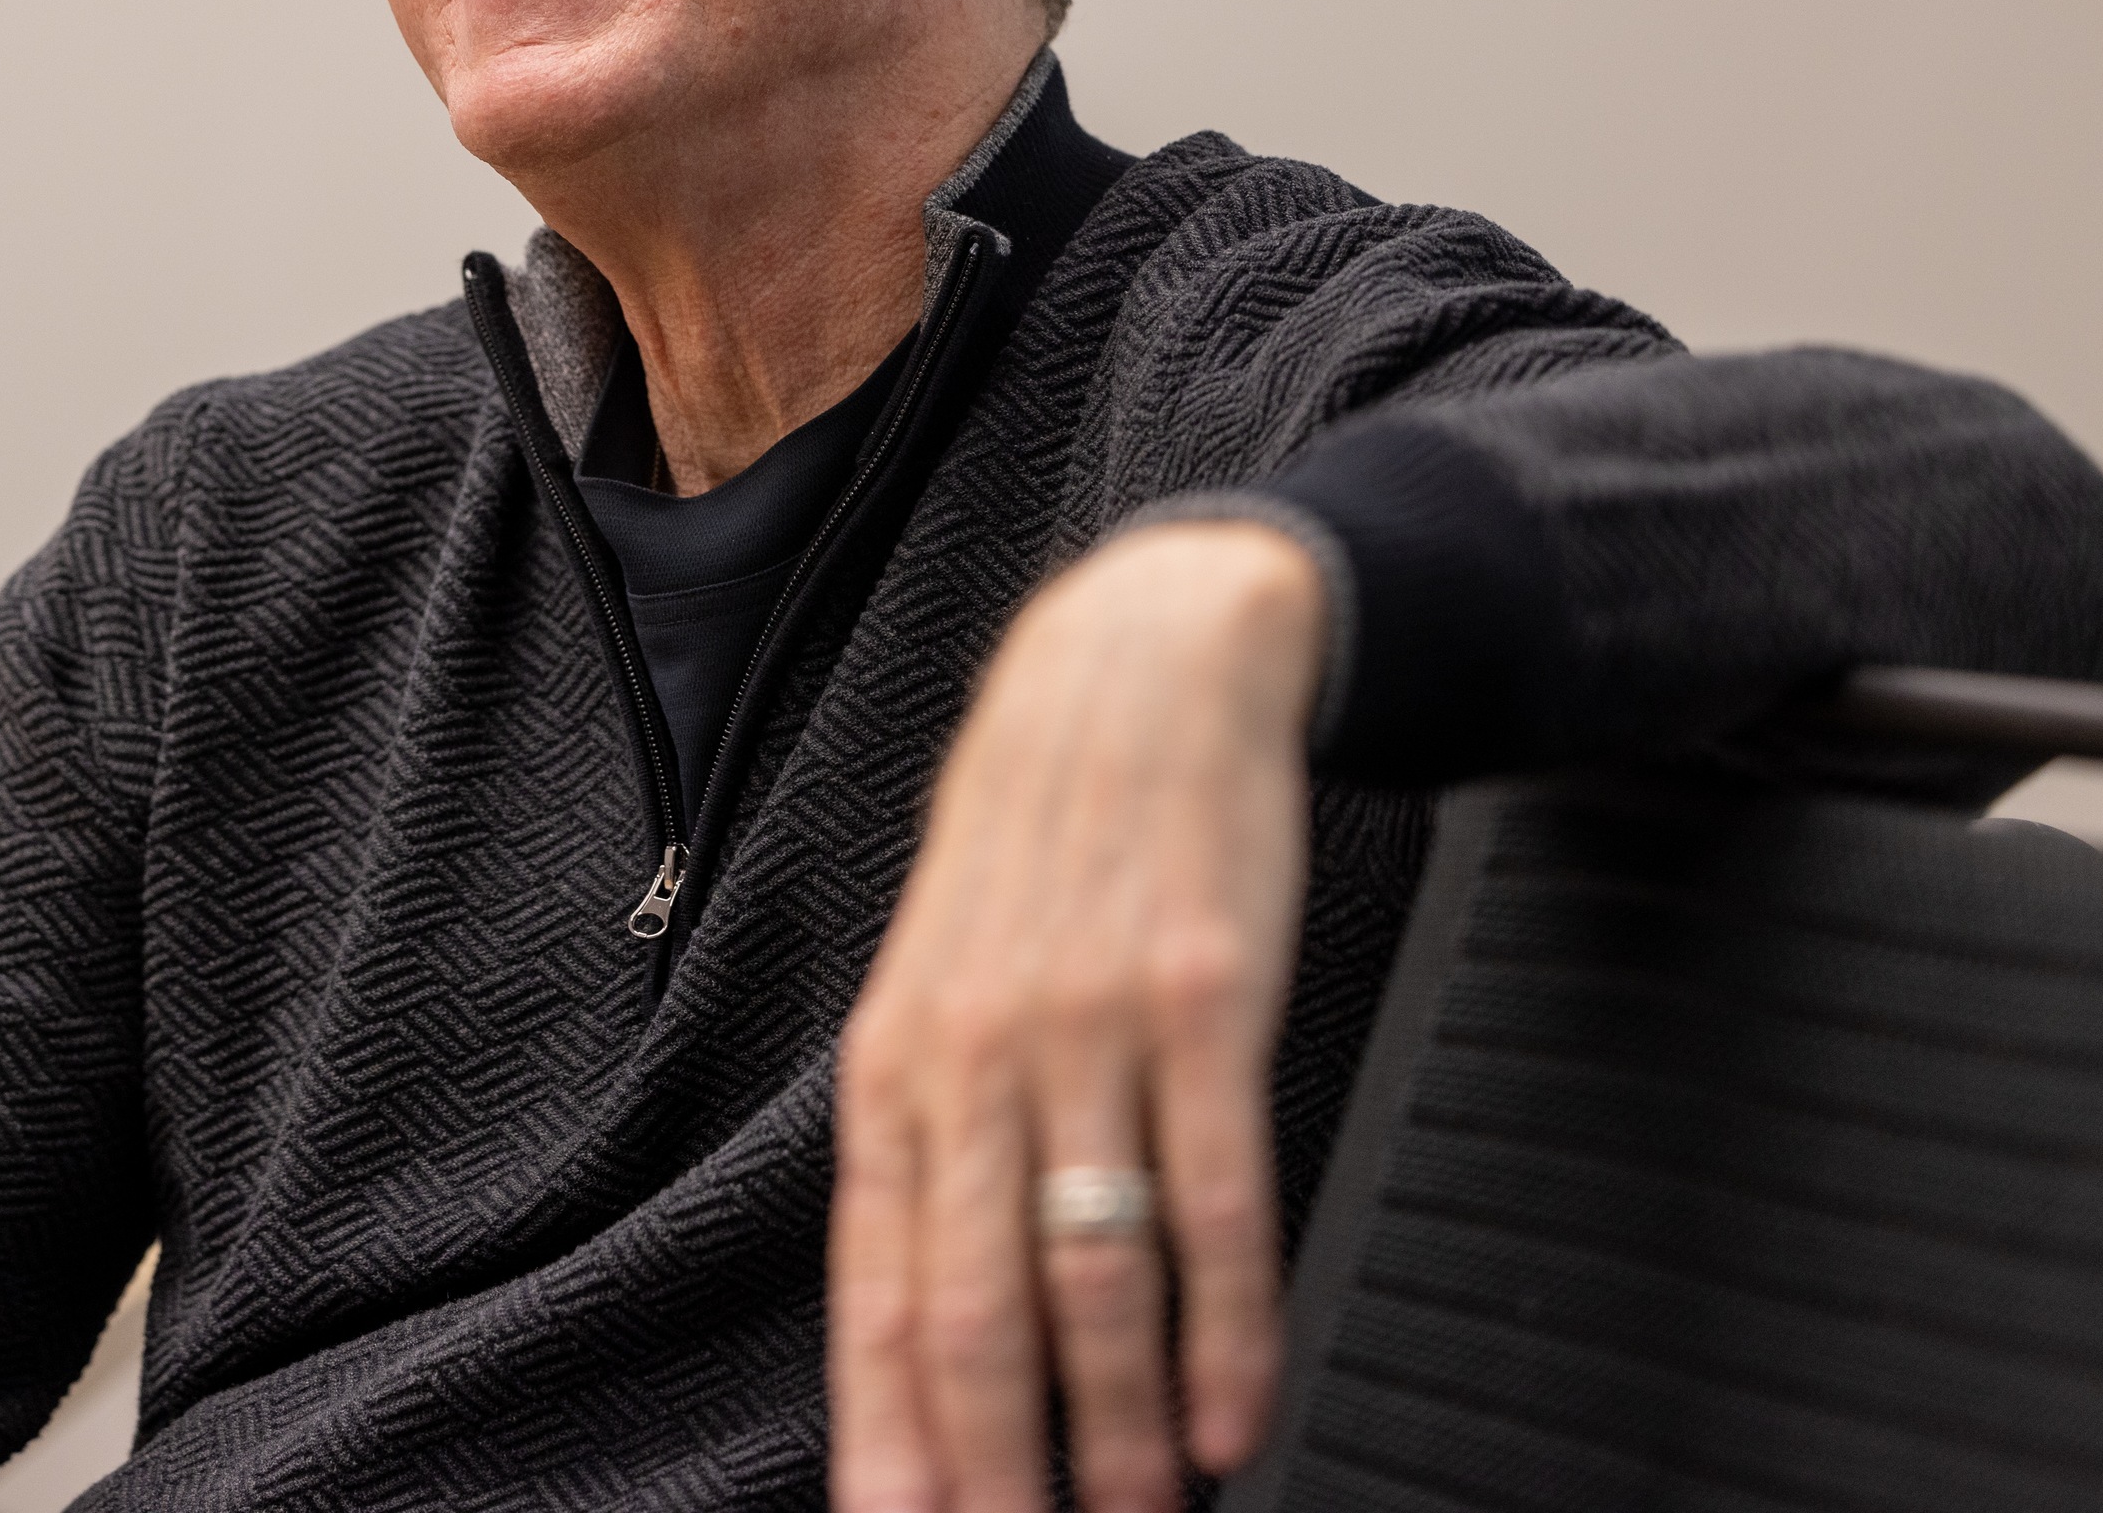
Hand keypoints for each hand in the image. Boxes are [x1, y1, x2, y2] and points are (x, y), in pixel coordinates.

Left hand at [829, 520, 1324, 1512]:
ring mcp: (1087, 1032)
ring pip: (1091, 1276)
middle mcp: (975, 1059)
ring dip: (1114, 1429)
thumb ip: (933, 1146)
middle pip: (972, 1311)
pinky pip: (1214, 1201)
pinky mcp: (1201, 1006)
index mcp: (898, 1070)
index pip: (874, 1295)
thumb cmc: (1036, 848)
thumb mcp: (941, 982)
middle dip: (992, 1471)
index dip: (888, 1440)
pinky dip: (1224, 1330)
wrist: (1137, 670)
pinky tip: (1229, 1416)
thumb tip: (926, 1323)